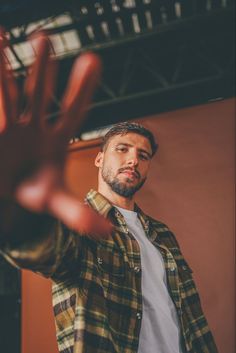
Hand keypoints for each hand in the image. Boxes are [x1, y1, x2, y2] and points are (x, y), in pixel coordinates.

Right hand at [0, 30, 110, 237]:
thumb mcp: (55, 203)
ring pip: (10, 92)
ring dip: (7, 66)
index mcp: (57, 141)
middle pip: (40, 93)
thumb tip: (107, 233)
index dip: (81, 87)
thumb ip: (80, 215)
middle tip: (45, 37)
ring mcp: (15, 127)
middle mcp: (37, 128)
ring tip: (0, 34)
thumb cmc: (35, 195)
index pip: (73, 110)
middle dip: (42, 68)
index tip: (92, 59)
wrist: (12, 199)